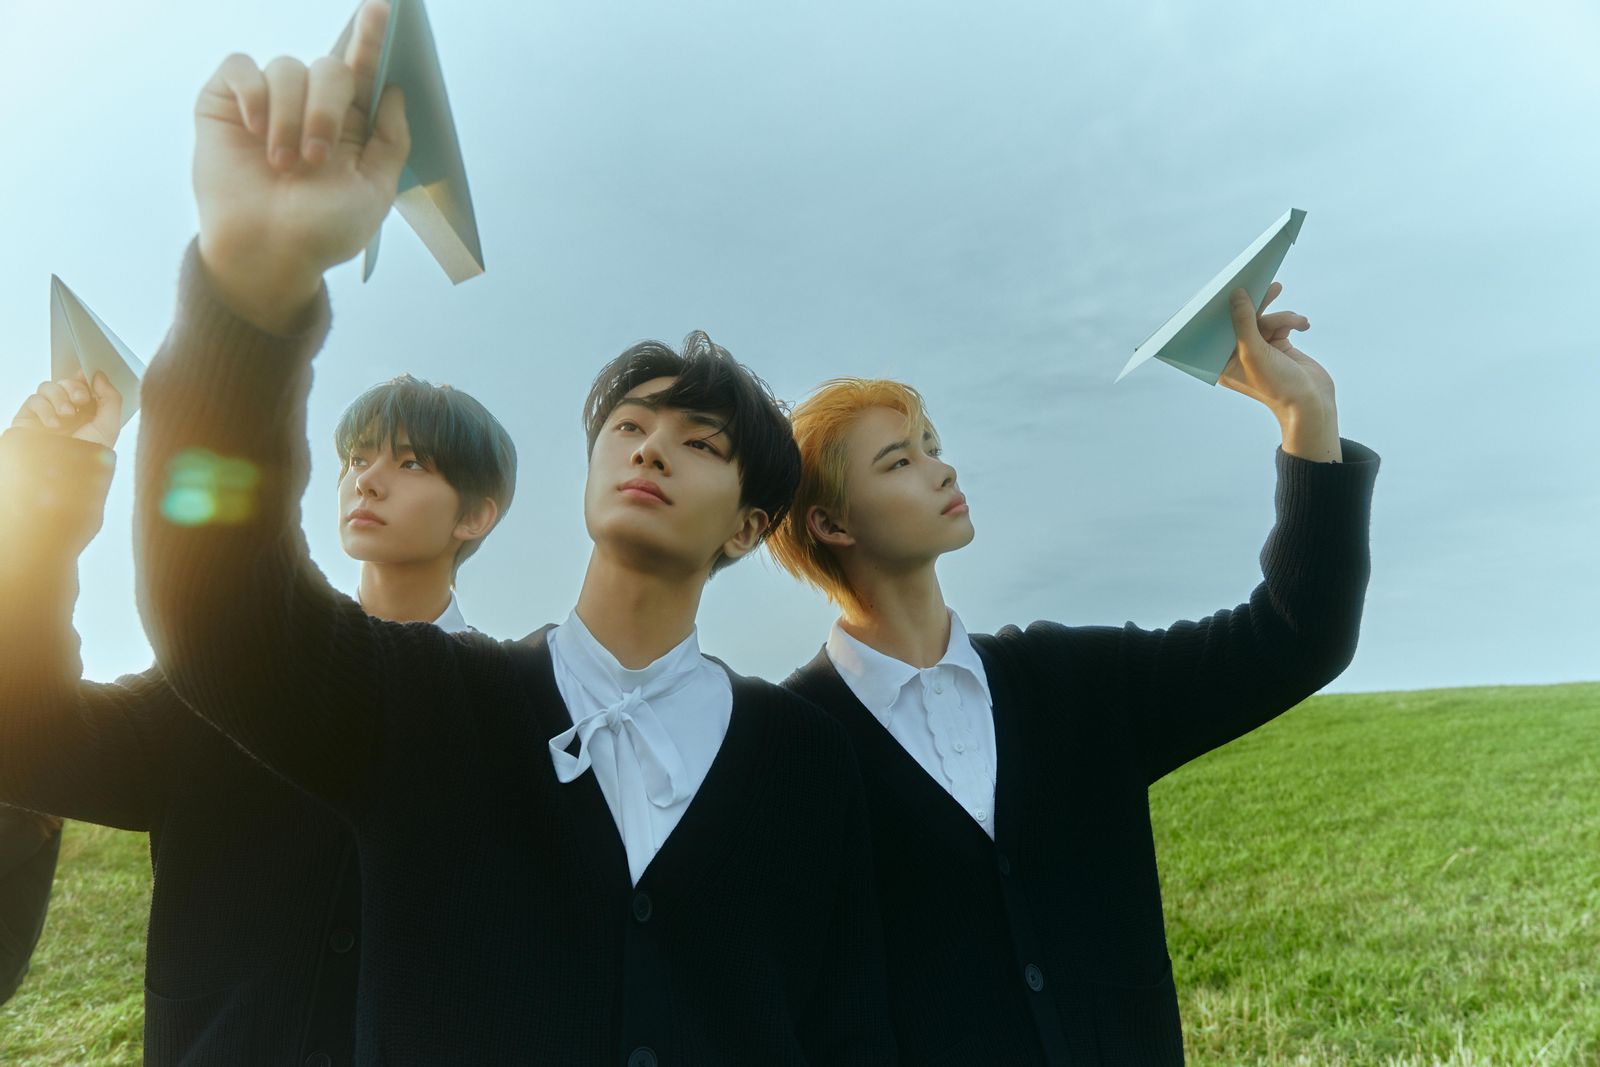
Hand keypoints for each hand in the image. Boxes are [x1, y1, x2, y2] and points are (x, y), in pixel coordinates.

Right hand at [10, 373, 123, 448]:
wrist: (60, 475)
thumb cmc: (86, 455)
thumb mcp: (109, 426)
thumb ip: (111, 398)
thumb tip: (99, 375)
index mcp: (88, 414)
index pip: (84, 386)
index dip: (86, 378)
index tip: (89, 375)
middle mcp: (67, 413)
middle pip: (66, 383)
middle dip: (74, 387)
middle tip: (80, 399)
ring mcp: (46, 415)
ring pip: (48, 387)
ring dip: (59, 396)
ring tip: (66, 414)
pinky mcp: (28, 418)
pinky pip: (34, 399)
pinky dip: (44, 408)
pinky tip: (53, 424)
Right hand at [193, 0, 410, 332]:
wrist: (267, 254)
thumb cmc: (321, 232)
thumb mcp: (374, 192)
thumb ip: (390, 141)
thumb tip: (393, 91)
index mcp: (347, 124)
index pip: (363, 69)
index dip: (371, 36)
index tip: (385, 9)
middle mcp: (309, 107)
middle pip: (328, 66)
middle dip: (326, 108)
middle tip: (315, 158)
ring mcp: (267, 103)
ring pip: (287, 68)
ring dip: (289, 117)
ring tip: (282, 164)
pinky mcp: (226, 102)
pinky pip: (242, 67)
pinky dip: (252, 94)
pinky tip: (254, 131)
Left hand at [1220, 283, 1340, 460]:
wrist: (1312, 403)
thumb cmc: (1277, 385)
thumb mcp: (1254, 352)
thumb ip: (1243, 322)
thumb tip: (1236, 295)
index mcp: (1222, 363)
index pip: (1216, 330)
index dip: (1224, 309)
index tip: (1233, 288)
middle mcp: (1238, 355)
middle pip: (1243, 320)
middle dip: (1260, 306)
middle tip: (1271, 287)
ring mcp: (1259, 350)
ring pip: (1266, 319)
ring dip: (1283, 318)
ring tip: (1296, 321)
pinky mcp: (1278, 346)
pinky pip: (1281, 324)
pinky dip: (1292, 322)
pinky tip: (1303, 325)